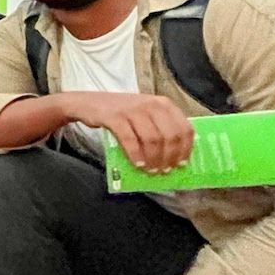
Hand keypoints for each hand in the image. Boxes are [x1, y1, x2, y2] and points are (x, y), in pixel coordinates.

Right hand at [66, 93, 193, 173]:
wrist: (89, 103)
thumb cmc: (121, 113)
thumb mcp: (146, 114)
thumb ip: (161, 128)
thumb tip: (175, 157)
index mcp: (164, 104)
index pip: (184, 128)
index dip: (185, 149)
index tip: (182, 164)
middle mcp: (151, 104)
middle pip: (170, 136)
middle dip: (169, 157)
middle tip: (164, 170)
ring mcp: (133, 109)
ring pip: (152, 139)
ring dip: (154, 159)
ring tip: (151, 170)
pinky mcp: (115, 117)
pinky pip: (131, 140)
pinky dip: (136, 155)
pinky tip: (138, 165)